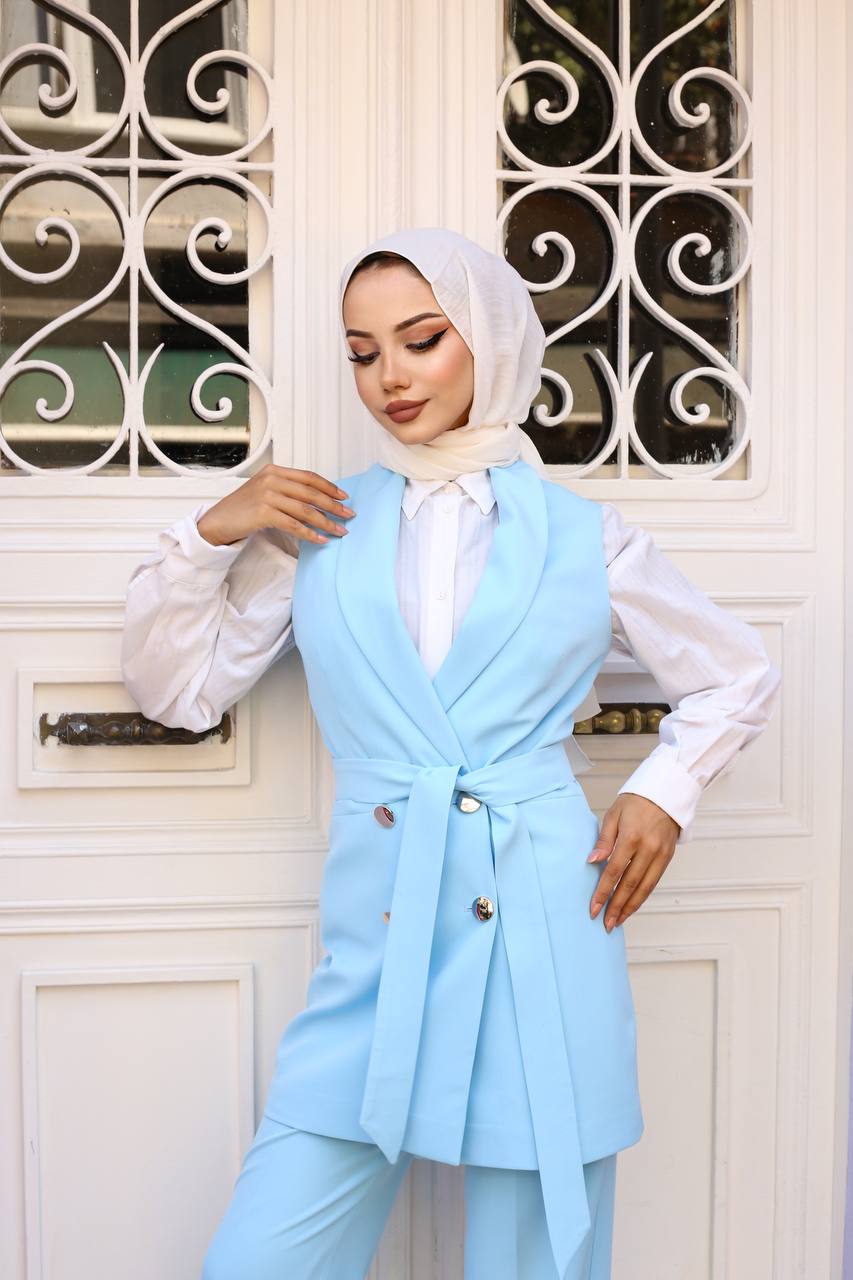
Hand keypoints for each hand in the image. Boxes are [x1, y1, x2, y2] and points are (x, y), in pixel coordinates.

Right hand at [196, 463, 355, 546]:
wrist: (219, 521)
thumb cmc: (243, 508)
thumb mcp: (265, 490)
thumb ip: (287, 490)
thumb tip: (317, 501)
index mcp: (275, 471)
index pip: (309, 477)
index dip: (329, 487)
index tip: (344, 496)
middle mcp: (272, 480)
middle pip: (311, 493)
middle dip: (333, 505)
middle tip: (349, 515)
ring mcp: (268, 496)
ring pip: (306, 510)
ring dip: (327, 522)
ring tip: (340, 531)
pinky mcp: (264, 513)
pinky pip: (294, 525)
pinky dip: (310, 533)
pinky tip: (321, 539)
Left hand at [586, 793, 679, 930]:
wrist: (666, 792)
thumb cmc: (635, 802)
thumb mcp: (613, 815)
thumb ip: (604, 840)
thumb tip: (592, 861)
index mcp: (632, 837)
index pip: (614, 871)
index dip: (603, 892)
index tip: (593, 908)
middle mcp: (648, 849)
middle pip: (630, 884)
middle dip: (616, 906)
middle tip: (605, 923)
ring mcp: (660, 854)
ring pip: (645, 888)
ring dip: (630, 907)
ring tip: (618, 921)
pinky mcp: (667, 857)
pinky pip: (654, 882)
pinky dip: (642, 896)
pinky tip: (632, 905)